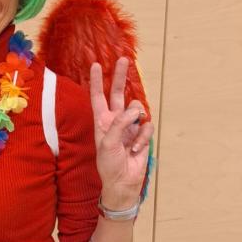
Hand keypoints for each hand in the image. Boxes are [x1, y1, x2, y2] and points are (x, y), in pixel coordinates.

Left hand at [90, 57, 153, 206]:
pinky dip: (143, 138)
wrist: (122, 182)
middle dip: (120, 76)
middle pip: (117, 93)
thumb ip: (119, 124)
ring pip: (137, 109)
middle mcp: (115, 120)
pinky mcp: (142, 134)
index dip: (96, 81)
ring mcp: (129, 126)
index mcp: (101, 121)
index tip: (95, 64)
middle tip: (123, 60)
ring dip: (136, 123)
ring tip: (131, 141)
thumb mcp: (108, 143)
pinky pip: (147, 126)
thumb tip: (134, 111)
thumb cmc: (109, 164)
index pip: (97, 97)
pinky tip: (136, 150)